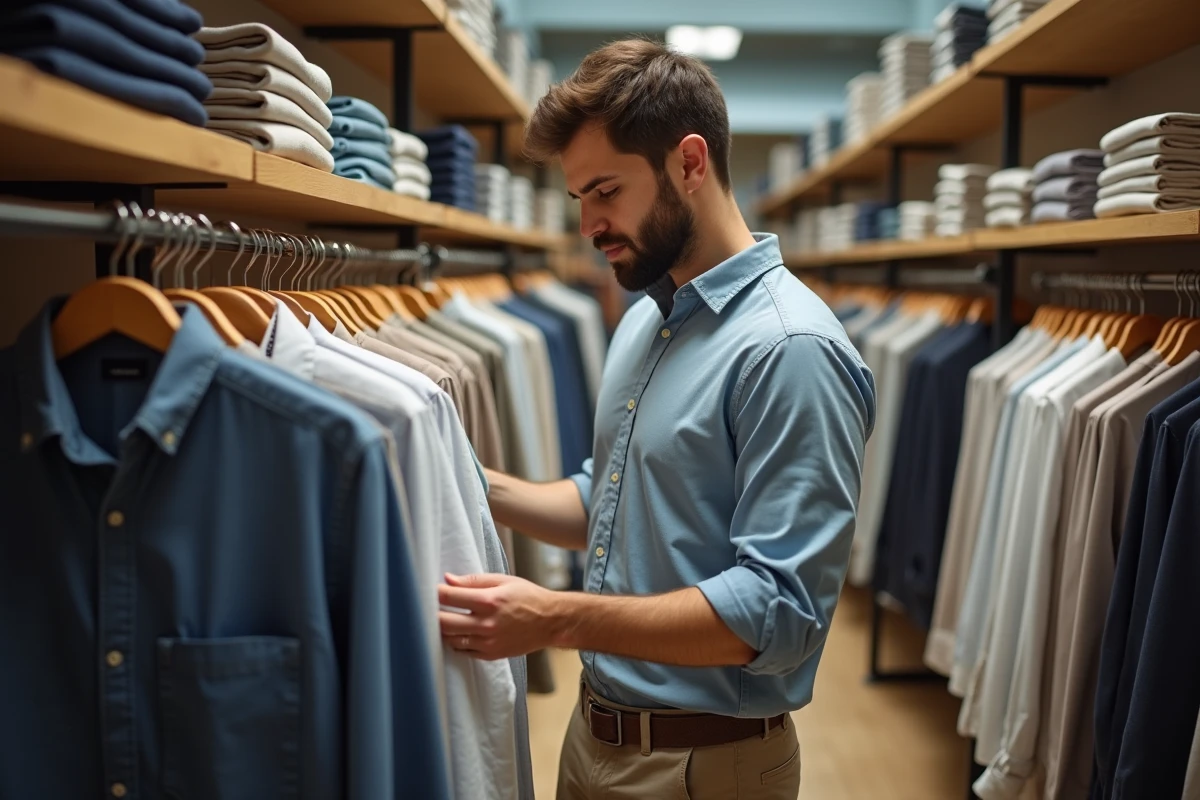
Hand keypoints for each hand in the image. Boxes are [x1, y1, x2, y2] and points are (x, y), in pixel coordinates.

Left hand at [438, 573, 563, 660]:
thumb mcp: (503, 581)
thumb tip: (448, 579)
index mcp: (489, 601)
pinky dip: (456, 641)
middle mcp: (486, 624)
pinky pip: (463, 651)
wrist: (550, 622)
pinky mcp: (490, 654)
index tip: (430, 589)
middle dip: (432, 613)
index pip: (449, 596)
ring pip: (451, 638)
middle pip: (444, 622)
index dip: (435, 592)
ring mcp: (488, 642)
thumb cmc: (527, 597)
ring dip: (442, 629)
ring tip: (442, 619)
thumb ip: (474, 581)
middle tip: (429, 606)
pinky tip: (458, 632)